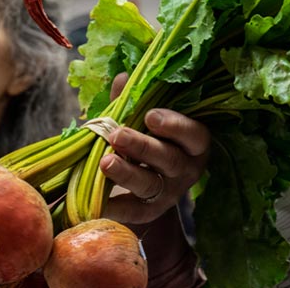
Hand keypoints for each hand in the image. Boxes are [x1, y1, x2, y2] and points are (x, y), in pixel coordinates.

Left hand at [99, 73, 210, 223]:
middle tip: (117, 135)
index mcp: (193, 142)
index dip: (175, 125)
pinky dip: (114, 206)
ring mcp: (169, 192)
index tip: (151, 116)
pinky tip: (96, 200)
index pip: (194, 134)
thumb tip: (123, 78)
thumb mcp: (143, 118)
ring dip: (126, 173)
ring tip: (104, 162)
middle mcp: (186, 169)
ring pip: (150, 184)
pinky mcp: (150, 211)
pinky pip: (134, 211)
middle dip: (142, 146)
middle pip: (169, 159)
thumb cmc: (148, 137)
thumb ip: (134, 101)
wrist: (148, 180)